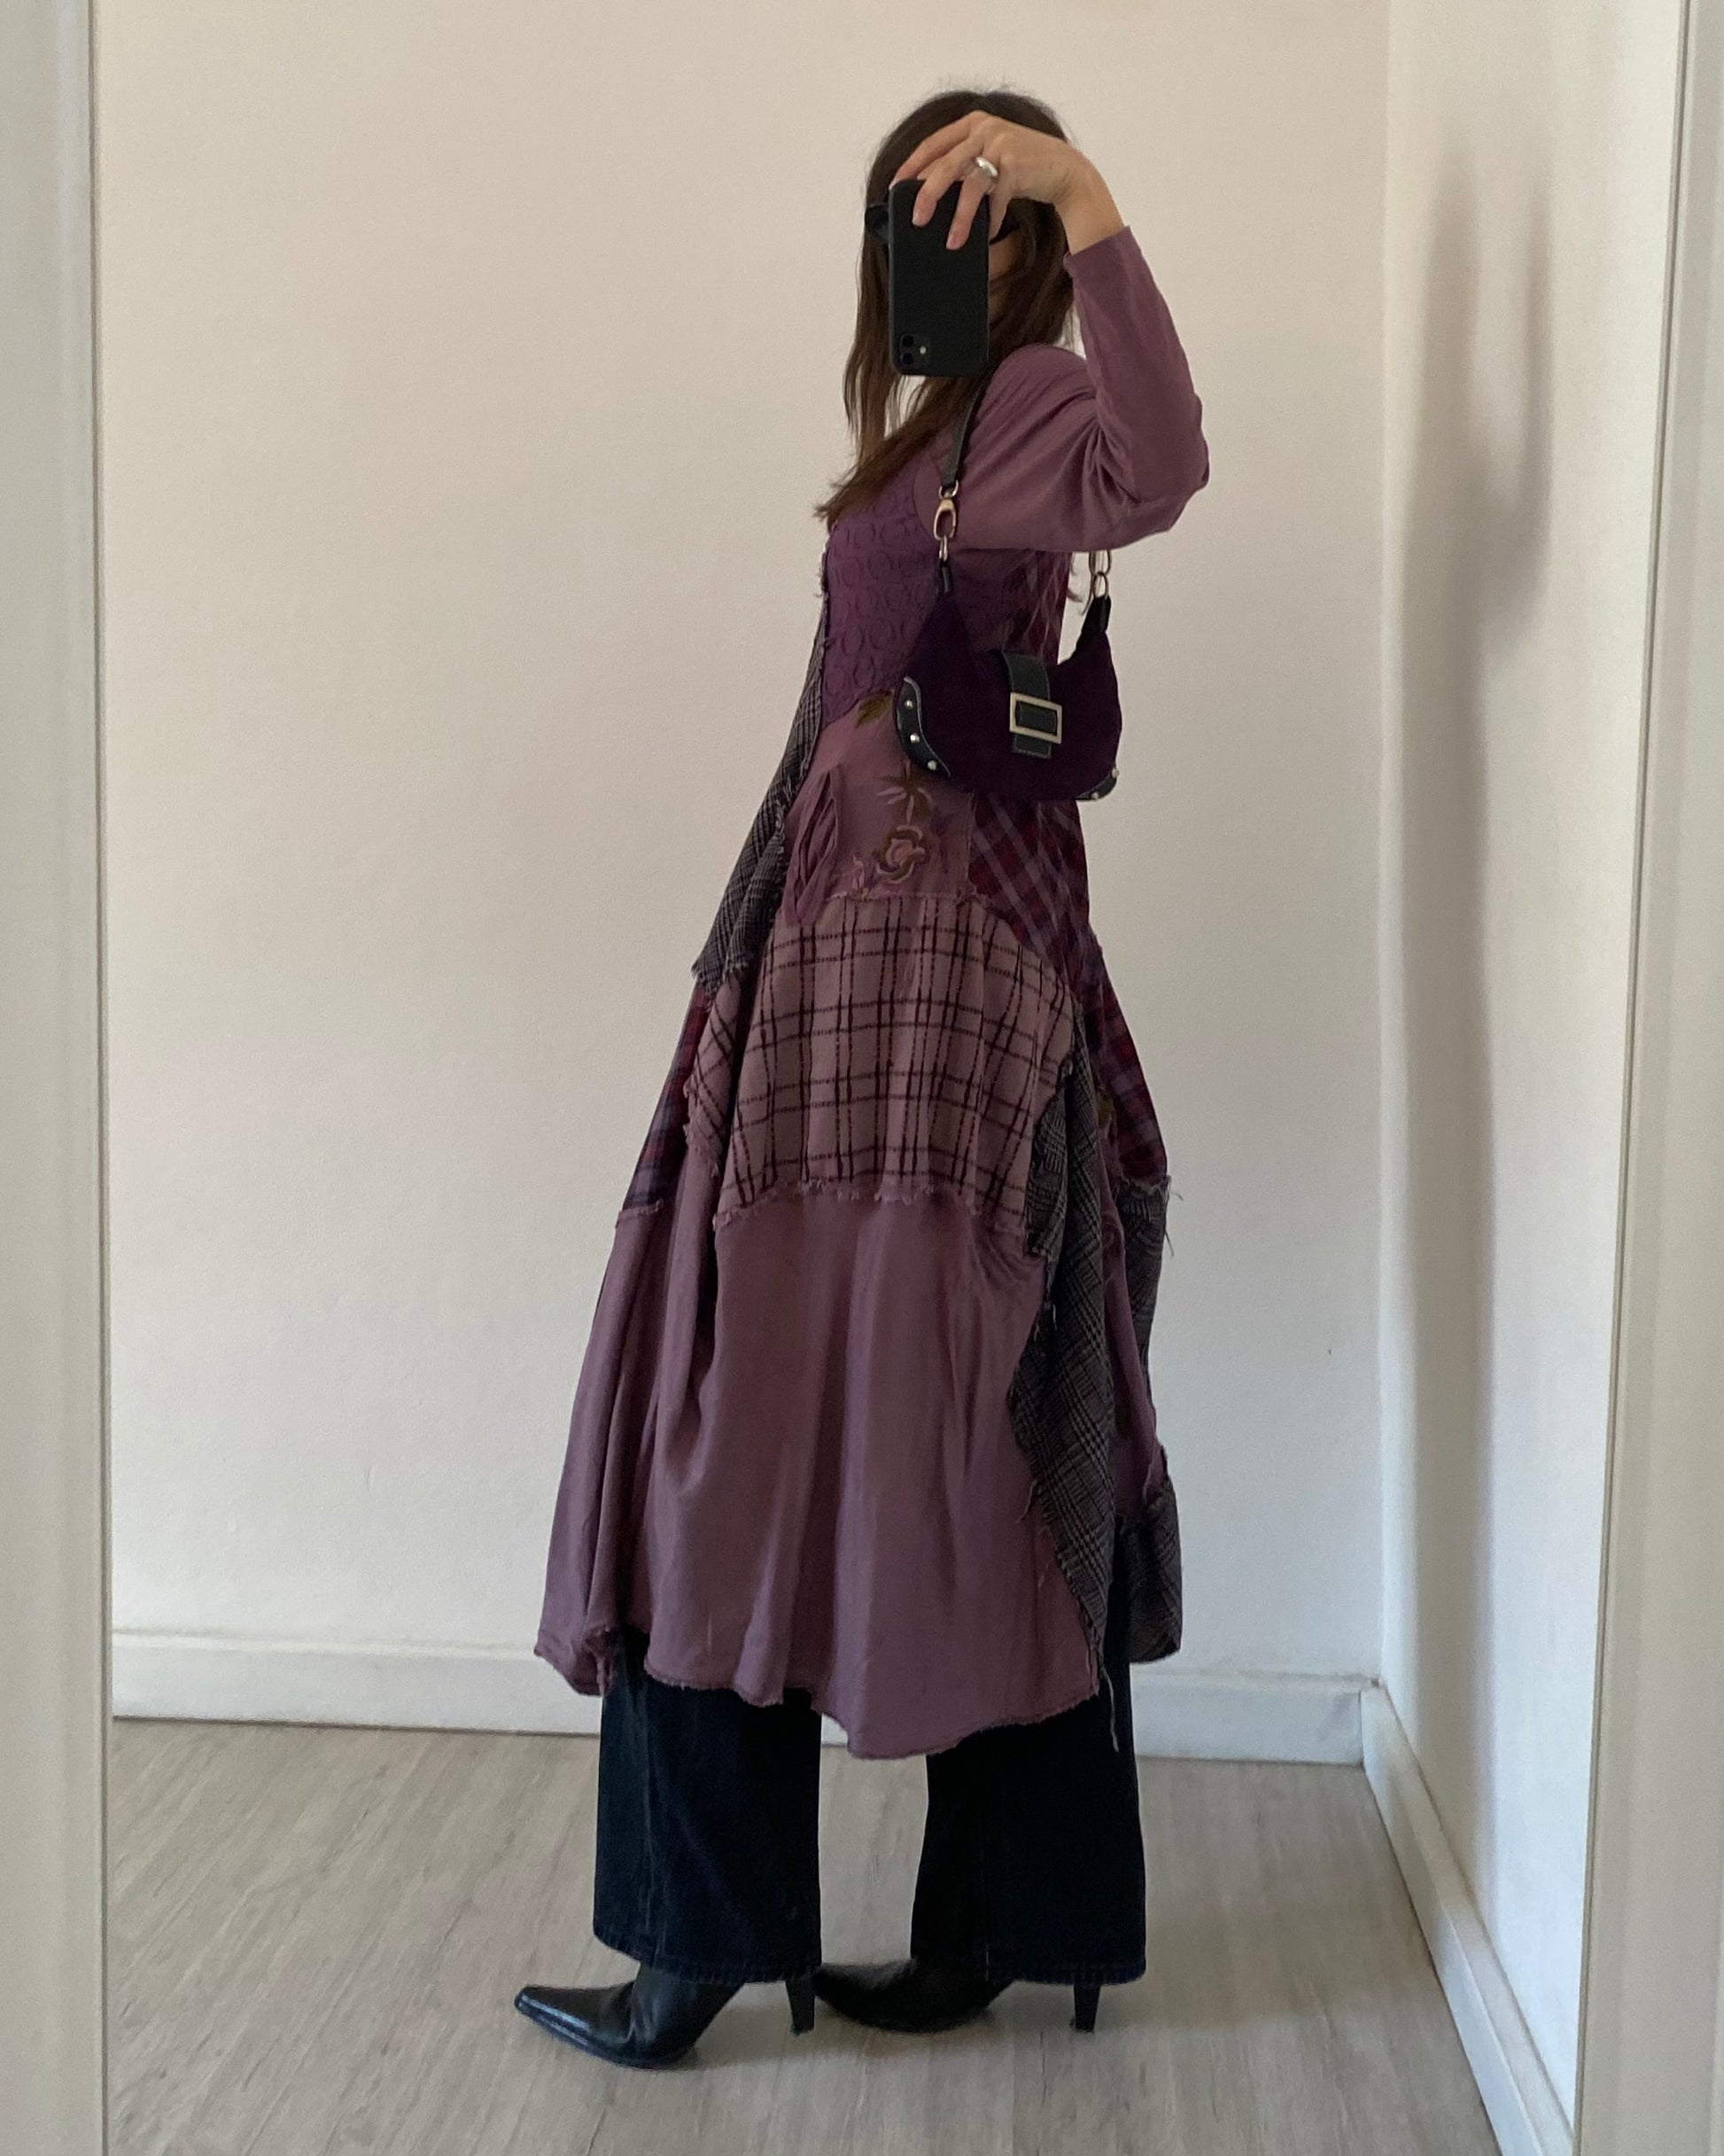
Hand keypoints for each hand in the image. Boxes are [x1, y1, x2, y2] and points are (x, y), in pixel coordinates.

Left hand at [891, 112, 1124, 252]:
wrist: (1065, 170)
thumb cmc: (1023, 169)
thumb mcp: (989, 160)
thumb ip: (964, 166)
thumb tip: (927, 195)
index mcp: (973, 123)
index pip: (932, 144)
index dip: (911, 166)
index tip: (895, 188)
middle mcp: (985, 128)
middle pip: (946, 164)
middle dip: (927, 195)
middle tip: (916, 220)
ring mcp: (1002, 143)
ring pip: (969, 184)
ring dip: (959, 218)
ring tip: (952, 242)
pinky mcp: (1016, 163)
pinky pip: (994, 198)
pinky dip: (989, 220)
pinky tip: (985, 236)